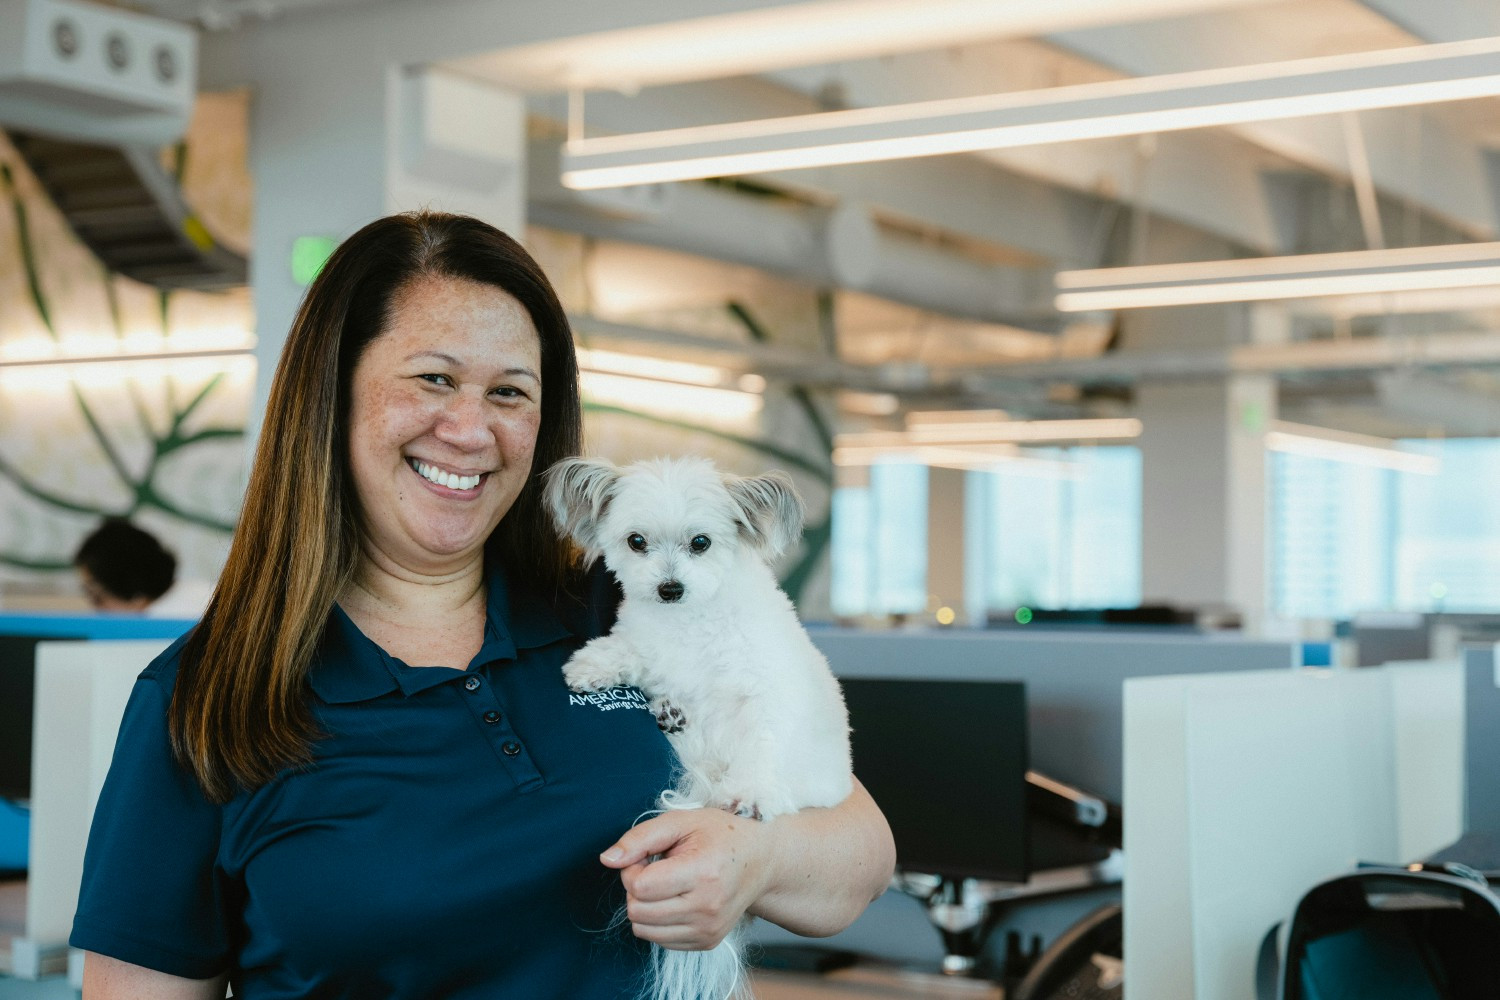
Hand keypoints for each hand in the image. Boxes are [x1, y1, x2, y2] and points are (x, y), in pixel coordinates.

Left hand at [599, 808, 770, 949]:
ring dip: (646, 906)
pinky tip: (677, 899)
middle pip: (637, 911)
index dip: (632, 868)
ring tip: (668, 884)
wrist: (760, 861)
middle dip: (637, 887)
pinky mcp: (707, 942)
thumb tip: (608, 859)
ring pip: (644, 930)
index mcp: (702, 873)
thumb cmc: (720, 836)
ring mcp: (708, 929)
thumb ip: (639, 838)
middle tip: (658, 868)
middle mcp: (707, 907)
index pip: (639, 887)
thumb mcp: (680, 822)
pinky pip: (659, 940)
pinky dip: (659, 920)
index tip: (648, 856)